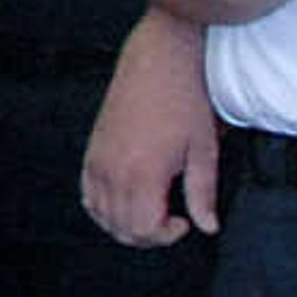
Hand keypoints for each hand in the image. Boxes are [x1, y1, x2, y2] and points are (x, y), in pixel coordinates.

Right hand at [82, 12, 218, 247]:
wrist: (161, 60)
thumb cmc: (184, 98)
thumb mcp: (204, 150)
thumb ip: (203, 194)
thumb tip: (208, 226)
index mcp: (143, 173)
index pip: (144, 229)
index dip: (166, 236)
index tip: (183, 223)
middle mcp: (113, 170)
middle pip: (121, 228)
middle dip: (148, 234)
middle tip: (170, 221)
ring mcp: (98, 160)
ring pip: (101, 215)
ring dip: (125, 224)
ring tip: (150, 212)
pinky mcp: (92, 151)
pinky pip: (88, 194)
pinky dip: (103, 207)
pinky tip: (125, 200)